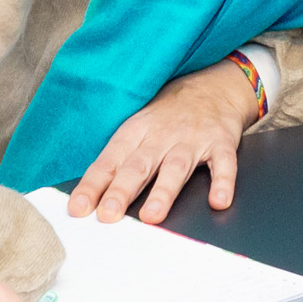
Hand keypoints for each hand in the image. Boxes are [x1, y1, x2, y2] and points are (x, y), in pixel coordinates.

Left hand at [67, 60, 258, 224]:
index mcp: (135, 132)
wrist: (213, 86)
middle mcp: (162, 136)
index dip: (93, 185)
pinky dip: (223, 182)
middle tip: (108, 214)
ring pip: (176, 166)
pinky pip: (224, 164)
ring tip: (152, 215)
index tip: (78, 209)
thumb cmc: (168, 115)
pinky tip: (218, 202)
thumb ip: (118, 161)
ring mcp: (193, 139)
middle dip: (122, 190)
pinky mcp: (221, 143)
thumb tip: (88, 198)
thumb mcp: (138, 127)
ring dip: (164, 191)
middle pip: (139, 165)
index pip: (109, 161)